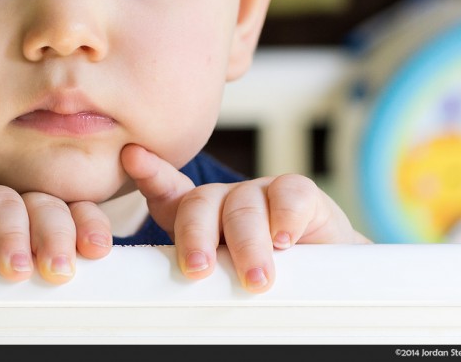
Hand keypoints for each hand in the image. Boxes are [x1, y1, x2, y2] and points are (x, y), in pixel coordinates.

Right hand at [0, 185, 112, 283]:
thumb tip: (84, 282)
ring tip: (16, 268)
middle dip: (54, 235)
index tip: (94, 250)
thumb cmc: (2, 295)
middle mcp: (21, 209)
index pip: (78, 211)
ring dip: (12, 233)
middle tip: (56, 270)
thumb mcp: (41, 288)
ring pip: (3, 201)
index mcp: (50, 222)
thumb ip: (62, 277)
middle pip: (44, 204)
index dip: (88, 225)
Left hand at [121, 143, 370, 292]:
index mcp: (198, 219)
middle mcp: (223, 201)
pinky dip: (285, 216)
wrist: (328, 277)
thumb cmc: (267, 280)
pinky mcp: (298, 193)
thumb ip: (205, 276)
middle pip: (199, 205)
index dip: (150, 175)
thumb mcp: (226, 280)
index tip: (132, 158)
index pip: (167, 195)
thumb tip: (178, 303)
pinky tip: (285, 240)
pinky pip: (288, 194)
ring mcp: (258, 193)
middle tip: (198, 269)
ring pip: (242, 206)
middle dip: (195, 236)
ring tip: (255, 279)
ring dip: (247, 244)